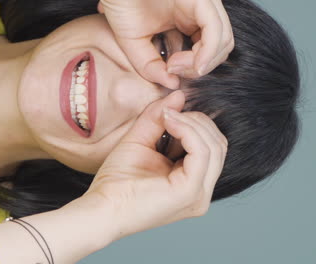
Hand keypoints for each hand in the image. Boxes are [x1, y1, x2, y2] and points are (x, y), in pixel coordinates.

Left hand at [83, 91, 227, 240]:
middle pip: (217, 143)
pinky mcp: (189, 192)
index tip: (170, 109)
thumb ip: (157, 118)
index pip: (211, 145)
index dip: (194, 122)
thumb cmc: (115, 182)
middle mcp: (200, 191)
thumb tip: (178, 95)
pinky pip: (202, 152)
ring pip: (214, 145)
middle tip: (169, 112)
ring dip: (191, 123)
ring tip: (167, 117)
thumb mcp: (140, 141)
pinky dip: (188, 131)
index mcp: (192, 182)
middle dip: (196, 120)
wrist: (101, 208)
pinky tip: (170, 123)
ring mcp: (198, 194)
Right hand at [97, 0, 233, 88]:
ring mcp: (202, 4)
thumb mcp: (134, 45)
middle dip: (198, 68)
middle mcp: (199, 13)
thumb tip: (172, 84)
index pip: (208, 51)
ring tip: (174, 64)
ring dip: (200, 63)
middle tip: (173, 69)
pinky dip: (208, 53)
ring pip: (223, 41)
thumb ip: (151, 67)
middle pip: (220, 49)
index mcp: (187, 20)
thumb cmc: (121, 6)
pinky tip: (193, 64)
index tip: (169, 71)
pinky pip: (215, 30)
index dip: (192, 69)